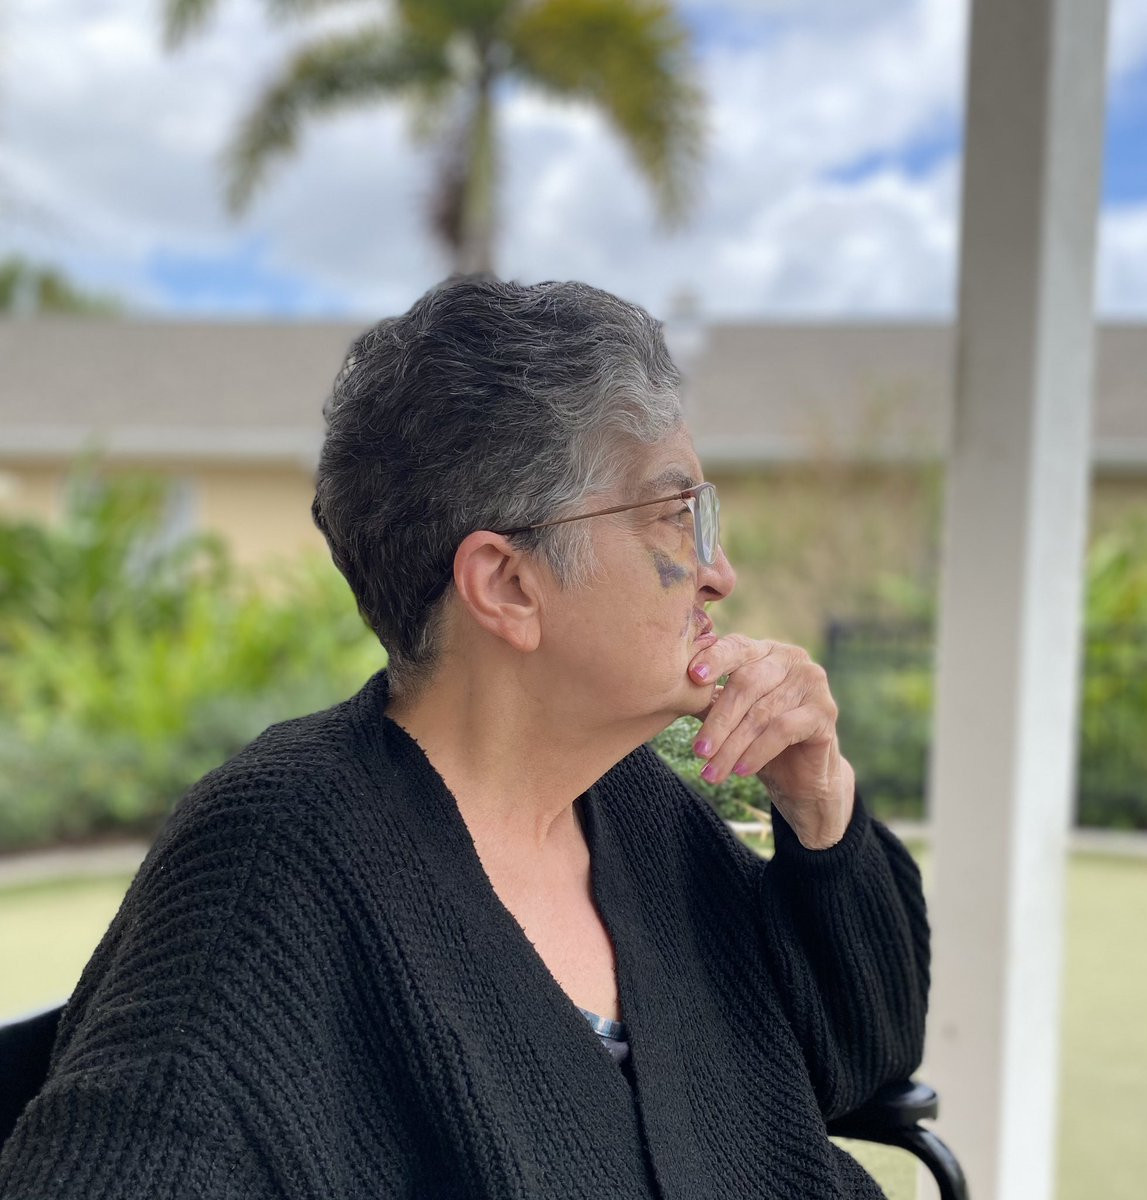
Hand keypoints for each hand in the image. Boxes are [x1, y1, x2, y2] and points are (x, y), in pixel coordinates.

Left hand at [688, 635, 854, 849]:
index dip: (715, 659)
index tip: (693, 677)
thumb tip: (673, 690)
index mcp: (765, 651)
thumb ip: (709, 699)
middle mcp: (791, 659)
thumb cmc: (758, 739)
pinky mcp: (825, 711)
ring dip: (733, 746)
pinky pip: (784, 730)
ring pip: (762, 713)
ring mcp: (812, 682)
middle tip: (698, 751)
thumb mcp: (730, 716)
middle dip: (719, 722)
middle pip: (747, 684)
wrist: (801, 776)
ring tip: (712, 772)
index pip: (737, 647)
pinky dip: (758, 752)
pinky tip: (740, 771)